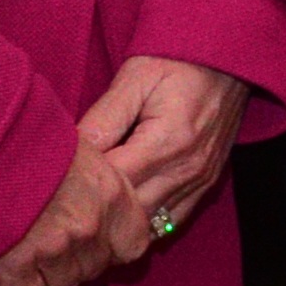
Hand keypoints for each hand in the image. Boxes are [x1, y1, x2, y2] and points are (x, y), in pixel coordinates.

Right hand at [0, 140, 155, 285]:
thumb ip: (94, 178)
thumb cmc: (24, 134)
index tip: (95, 240)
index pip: (133, 245)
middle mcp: (89, 227)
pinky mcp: (15, 267)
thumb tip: (94, 193)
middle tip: (51, 245)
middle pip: (94, 269)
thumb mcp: (76, 146)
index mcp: (111, 194)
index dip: (113, 247)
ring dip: (47, 277)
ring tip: (28, 255)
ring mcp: (54, 249)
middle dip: (76, 262)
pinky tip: (9, 276)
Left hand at [78, 54, 248, 244]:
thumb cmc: (178, 62)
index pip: (111, 182)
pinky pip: (171, 222)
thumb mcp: (135, 78)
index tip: (55, 182)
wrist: (230, 60)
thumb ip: (104, 118)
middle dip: (95, 211)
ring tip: (88, 217)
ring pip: (149, 225)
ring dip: (118, 223)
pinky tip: (122, 219)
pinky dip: (145, 224)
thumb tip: (71, 152)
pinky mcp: (207, 185)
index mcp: (167, 142)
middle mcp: (187, 170)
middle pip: (129, 212)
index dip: (80, 185)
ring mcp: (200, 181)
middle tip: (64, 206)